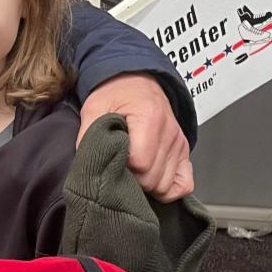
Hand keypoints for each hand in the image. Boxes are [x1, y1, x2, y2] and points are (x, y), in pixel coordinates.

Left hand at [77, 73, 193, 201]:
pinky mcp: (183, 151)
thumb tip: (87, 164)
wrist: (136, 82)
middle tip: (119, 167)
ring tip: (133, 170)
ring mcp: (179, 143)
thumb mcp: (94, 109)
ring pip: (166, 185)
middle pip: (153, 178)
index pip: (140, 163)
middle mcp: (169, 132)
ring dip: (147, 184)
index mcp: (149, 118)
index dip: (121, 169)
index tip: (111, 160)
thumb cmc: (115, 95)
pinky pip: (184, 185)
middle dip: (132, 180)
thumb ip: (89, 136)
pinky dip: (168, 188)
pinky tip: (152, 179)